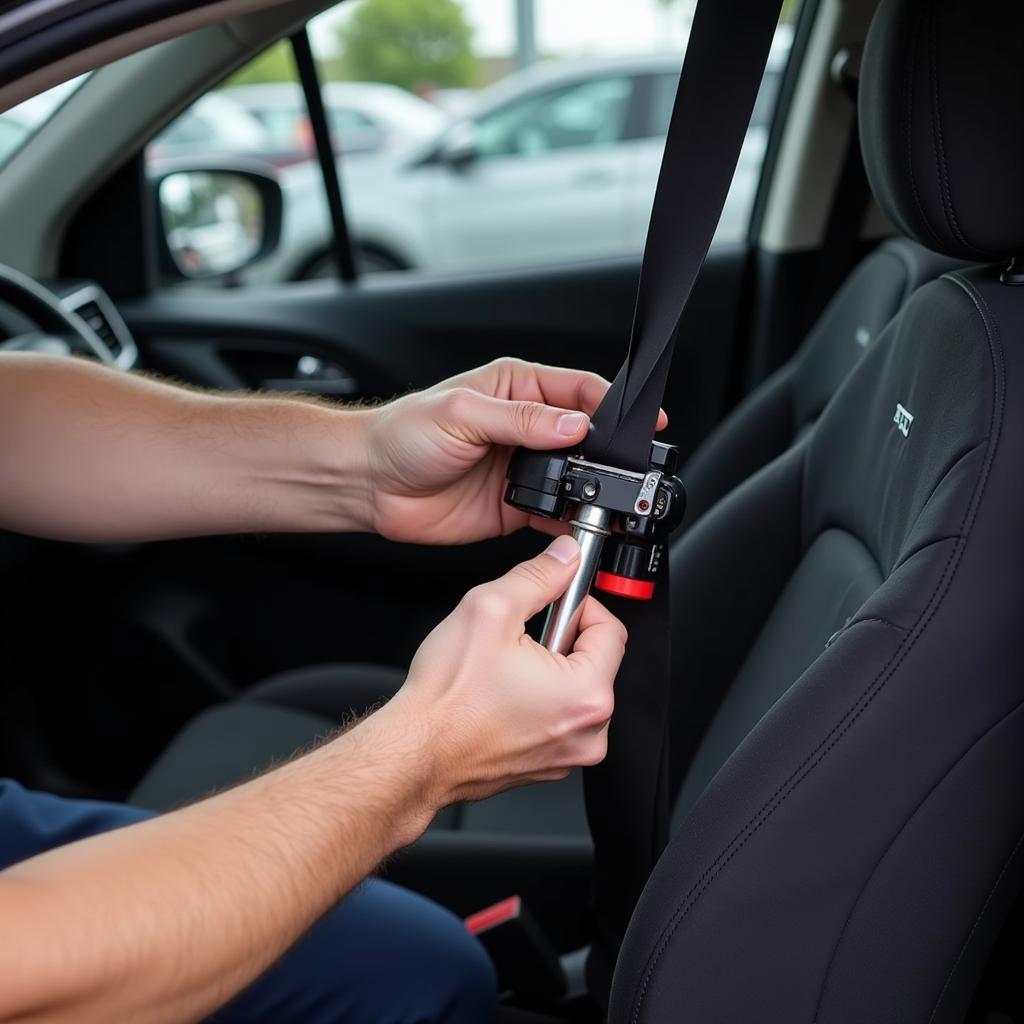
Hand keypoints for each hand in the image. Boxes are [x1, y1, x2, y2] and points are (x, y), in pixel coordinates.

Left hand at [364, 357, 666, 544]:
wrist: (369, 485)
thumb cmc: (402, 435)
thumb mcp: (462, 415)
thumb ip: (522, 421)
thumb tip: (574, 425)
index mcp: (515, 389)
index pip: (578, 390)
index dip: (612, 404)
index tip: (638, 421)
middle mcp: (524, 427)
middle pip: (584, 437)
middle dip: (606, 452)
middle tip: (622, 467)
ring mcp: (521, 468)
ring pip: (574, 477)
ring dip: (590, 488)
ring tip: (603, 497)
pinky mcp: (514, 505)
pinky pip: (554, 513)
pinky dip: (569, 520)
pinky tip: (578, 524)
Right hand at [388, 534, 625, 806]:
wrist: (416, 753)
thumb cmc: (447, 698)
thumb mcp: (490, 609)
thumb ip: (537, 576)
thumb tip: (565, 558)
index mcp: (588, 694)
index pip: (612, 629)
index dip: (578, 605)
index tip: (552, 602)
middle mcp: (590, 732)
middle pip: (596, 661)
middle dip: (561, 639)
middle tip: (518, 639)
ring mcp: (570, 754)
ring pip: (576, 689)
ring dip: (549, 671)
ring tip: (506, 670)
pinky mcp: (550, 764)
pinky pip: (559, 717)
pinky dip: (539, 700)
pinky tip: (503, 695)